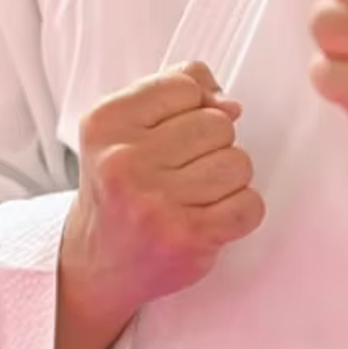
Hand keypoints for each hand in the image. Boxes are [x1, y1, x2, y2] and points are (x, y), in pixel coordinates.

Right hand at [62, 61, 264, 324]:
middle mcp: (125, 161)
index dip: (192, 107)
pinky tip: (209, 217)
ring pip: (239, 162)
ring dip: (227, 180)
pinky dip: (239, 211)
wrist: (97, 263)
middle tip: (180, 172)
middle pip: (218, 123)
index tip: (172, 134)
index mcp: (106, 123)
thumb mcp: (123, 126)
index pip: (185, 85)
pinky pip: (250, 204)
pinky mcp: (188, 236)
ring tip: (194, 195)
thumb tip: (229, 103)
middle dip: (211, 145)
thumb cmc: (118, 190)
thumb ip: (174, 94)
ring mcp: (156, 201)